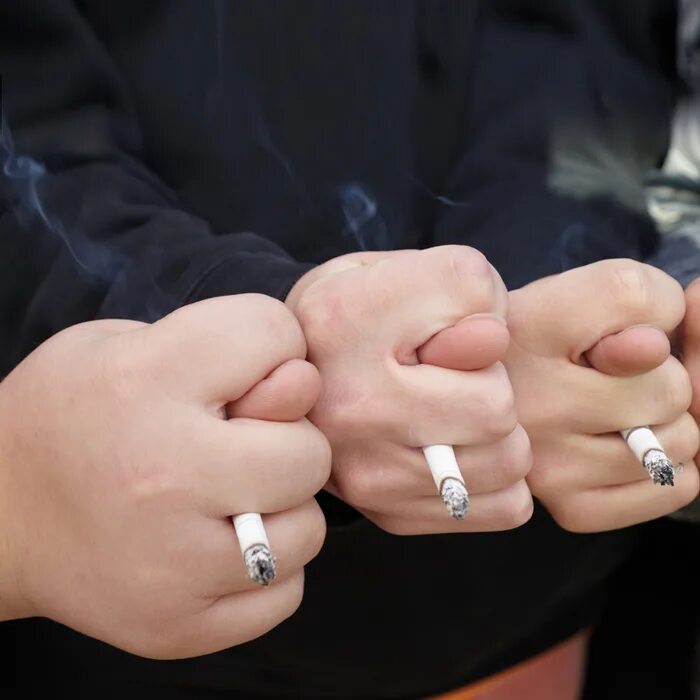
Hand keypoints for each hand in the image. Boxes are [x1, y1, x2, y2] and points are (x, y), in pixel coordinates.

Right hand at [0, 295, 330, 657]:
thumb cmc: (70, 415)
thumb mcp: (126, 342)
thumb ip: (223, 344)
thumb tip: (304, 384)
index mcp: (146, 380)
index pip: (275, 334)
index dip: (271, 346)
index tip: (240, 373)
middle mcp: (165, 474)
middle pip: (309, 451)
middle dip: (287, 439)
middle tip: (239, 446)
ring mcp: (171, 563)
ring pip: (306, 529)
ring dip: (283, 508)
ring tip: (229, 498)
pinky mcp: (177, 627)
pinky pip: (283, 593)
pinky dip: (268, 568)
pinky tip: (219, 545)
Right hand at [287, 246, 532, 534]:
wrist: (305, 369)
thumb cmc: (370, 312)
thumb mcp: (416, 273)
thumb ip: (463, 290)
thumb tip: (492, 343)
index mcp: (345, 329)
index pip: (481, 353)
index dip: (484, 336)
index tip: (443, 335)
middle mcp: (343, 413)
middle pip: (497, 417)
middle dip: (493, 387)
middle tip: (452, 375)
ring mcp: (362, 475)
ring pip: (507, 466)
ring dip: (501, 434)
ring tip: (456, 409)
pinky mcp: (388, 512)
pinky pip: (501, 507)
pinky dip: (499, 478)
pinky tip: (463, 448)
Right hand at [506, 259, 699, 531]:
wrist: (487, 399)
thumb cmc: (545, 344)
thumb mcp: (578, 296)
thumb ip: (631, 297)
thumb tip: (651, 348)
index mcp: (523, 327)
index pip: (633, 295)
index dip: (648, 306)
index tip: (607, 324)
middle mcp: (526, 400)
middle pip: (669, 384)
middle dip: (657, 375)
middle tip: (607, 376)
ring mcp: (548, 462)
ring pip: (680, 438)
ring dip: (664, 420)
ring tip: (611, 411)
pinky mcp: (573, 507)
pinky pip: (677, 485)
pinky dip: (669, 464)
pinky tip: (624, 445)